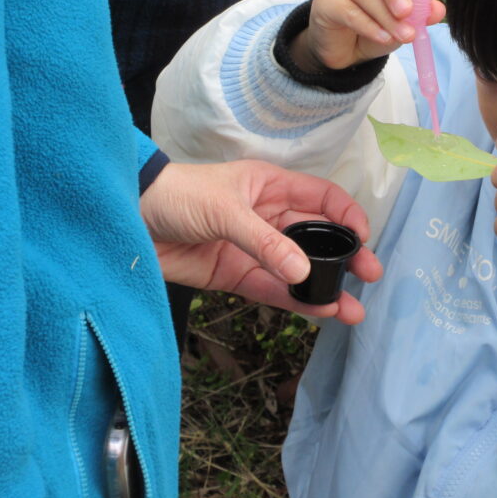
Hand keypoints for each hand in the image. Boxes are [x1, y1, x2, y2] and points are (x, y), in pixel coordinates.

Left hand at [140, 160, 382, 324]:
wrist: (126, 220)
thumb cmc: (176, 195)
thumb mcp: (225, 210)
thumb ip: (265, 242)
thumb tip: (303, 271)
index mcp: (270, 186)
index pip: (322, 198)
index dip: (346, 215)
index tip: (364, 238)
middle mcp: (268, 216)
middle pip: (317, 237)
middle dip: (345, 256)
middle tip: (369, 276)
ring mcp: (254, 248)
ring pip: (299, 269)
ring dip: (325, 287)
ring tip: (352, 310)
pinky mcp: (235, 275)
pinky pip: (273, 289)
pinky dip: (295, 301)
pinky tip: (319, 311)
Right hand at [291, 0, 445, 71]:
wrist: (346, 47)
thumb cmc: (378, 23)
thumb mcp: (404, 20)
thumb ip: (421, 13)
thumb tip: (437, 10)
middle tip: (407, 11)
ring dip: (386, 17)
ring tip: (404, 36)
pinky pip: (347, 10)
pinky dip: (368, 26)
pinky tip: (383, 37)